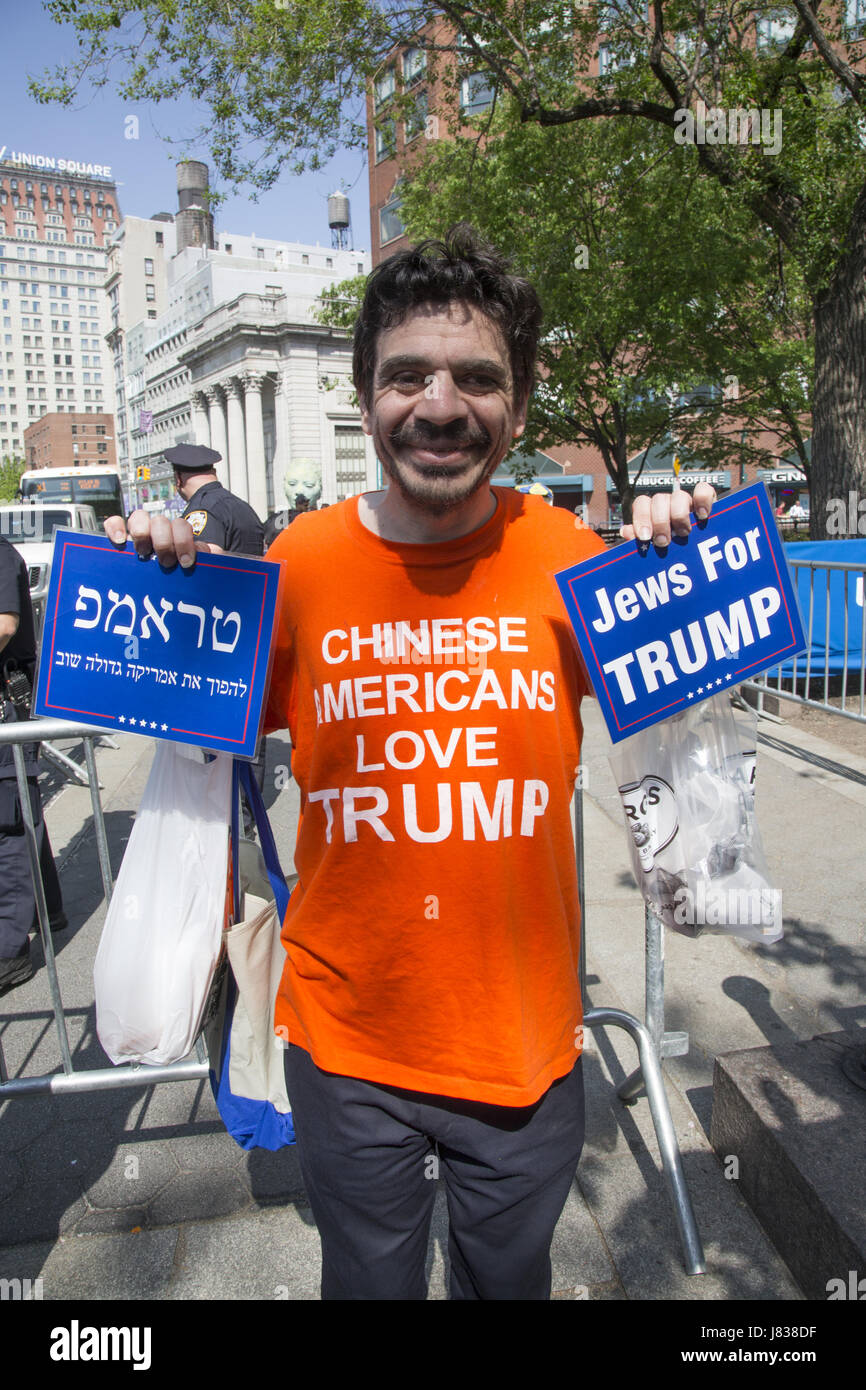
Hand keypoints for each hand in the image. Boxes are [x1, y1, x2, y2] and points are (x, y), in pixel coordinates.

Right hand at [104, 511, 223, 566]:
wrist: (165, 587)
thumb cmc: (182, 577)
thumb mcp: (198, 569)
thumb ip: (208, 559)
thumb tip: (212, 552)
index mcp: (178, 536)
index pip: (181, 525)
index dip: (183, 541)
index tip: (185, 562)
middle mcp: (158, 531)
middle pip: (160, 521)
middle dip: (164, 543)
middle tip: (166, 563)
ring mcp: (139, 534)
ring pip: (138, 517)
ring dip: (142, 534)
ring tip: (144, 553)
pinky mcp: (120, 540)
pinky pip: (113, 523)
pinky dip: (115, 527)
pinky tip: (121, 542)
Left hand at [620, 482, 715, 548]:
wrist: (702, 557)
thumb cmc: (672, 552)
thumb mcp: (654, 550)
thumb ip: (639, 542)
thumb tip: (626, 531)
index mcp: (653, 513)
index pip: (642, 503)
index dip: (641, 517)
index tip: (645, 536)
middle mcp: (669, 505)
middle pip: (659, 500)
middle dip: (660, 521)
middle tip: (664, 541)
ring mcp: (687, 503)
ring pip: (679, 496)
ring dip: (679, 515)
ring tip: (683, 534)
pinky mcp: (707, 503)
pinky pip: (704, 490)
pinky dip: (702, 500)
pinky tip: (701, 516)